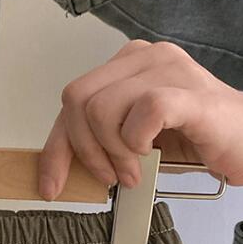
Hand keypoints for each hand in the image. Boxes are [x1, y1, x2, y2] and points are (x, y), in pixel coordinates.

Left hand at [38, 39, 242, 199]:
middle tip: (112, 175)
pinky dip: (138, 141)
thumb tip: (56, 167)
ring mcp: (167, 69)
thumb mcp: (129, 140)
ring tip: (136, 168)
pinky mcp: (189, 92)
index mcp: (125, 65)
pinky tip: (151, 152)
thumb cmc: (192, 137)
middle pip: (77, 101)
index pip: (71, 101)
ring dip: (114, 152)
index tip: (51, 186)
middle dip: (86, 150)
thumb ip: (95, 141)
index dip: (56, 148)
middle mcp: (144, 57)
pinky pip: (143, 112)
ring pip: (103, 108)